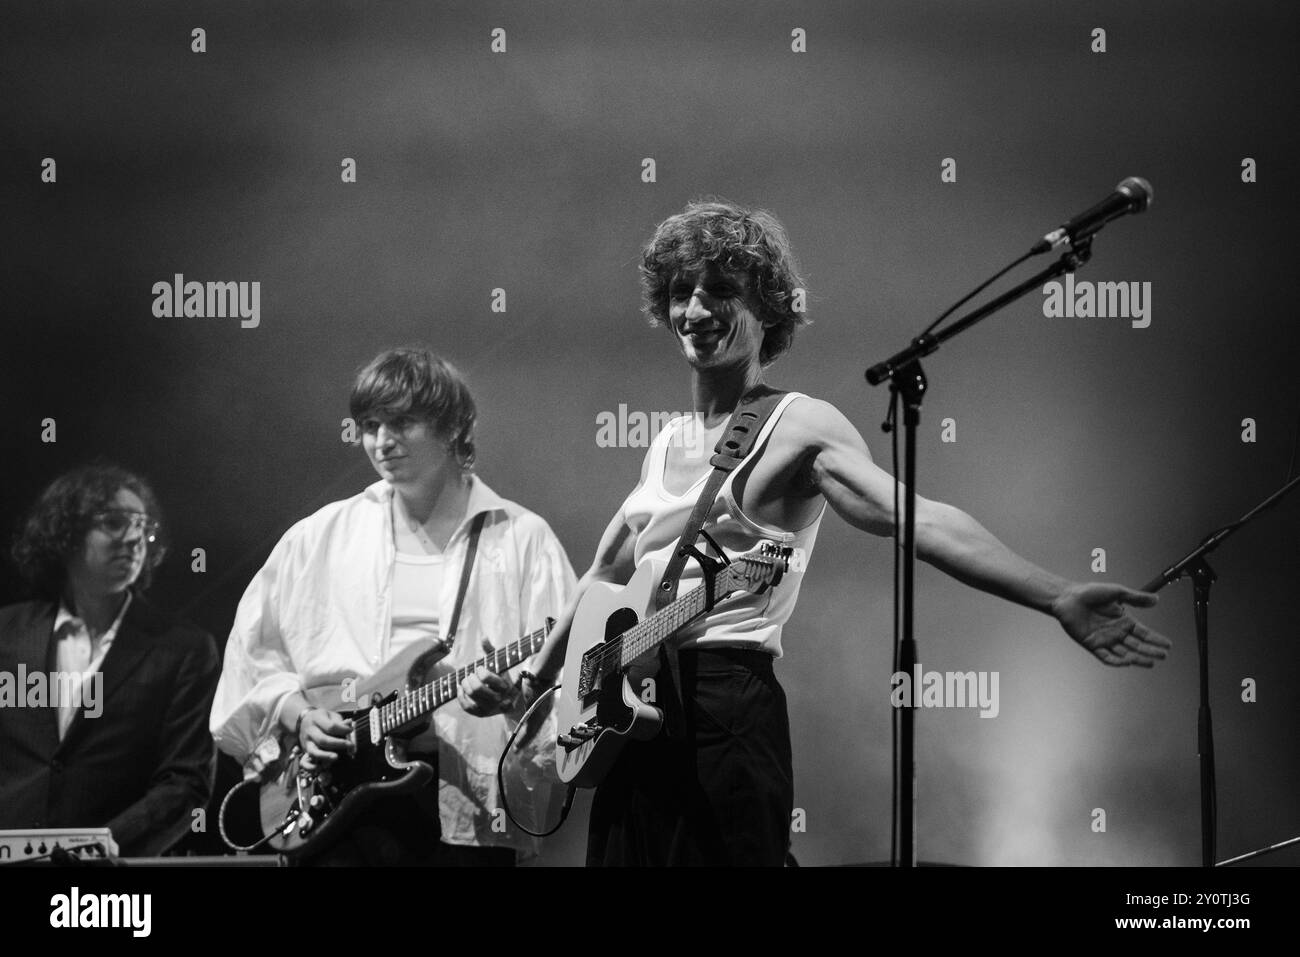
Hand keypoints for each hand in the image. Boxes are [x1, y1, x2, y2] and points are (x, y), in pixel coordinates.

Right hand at [297, 707, 354, 769]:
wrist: (304, 721)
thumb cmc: (322, 718)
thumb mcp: (331, 715)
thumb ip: (340, 722)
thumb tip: (350, 725)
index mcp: (316, 719)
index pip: (331, 726)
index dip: (343, 730)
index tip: (351, 730)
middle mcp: (310, 731)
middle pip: (323, 740)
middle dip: (338, 744)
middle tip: (350, 745)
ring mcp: (306, 742)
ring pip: (314, 751)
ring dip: (326, 756)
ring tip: (336, 757)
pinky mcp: (305, 751)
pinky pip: (304, 762)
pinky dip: (311, 766)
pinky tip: (322, 767)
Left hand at [458, 637, 519, 715]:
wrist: (510, 700)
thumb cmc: (503, 678)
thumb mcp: (500, 665)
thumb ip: (491, 651)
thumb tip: (483, 637)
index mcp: (505, 686)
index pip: (486, 677)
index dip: (480, 671)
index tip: (480, 668)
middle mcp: (498, 699)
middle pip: (476, 688)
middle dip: (470, 678)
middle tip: (471, 674)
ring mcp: (489, 708)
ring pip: (470, 695)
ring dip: (465, 684)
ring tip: (467, 679)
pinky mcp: (481, 713)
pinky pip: (466, 706)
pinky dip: (461, 695)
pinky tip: (461, 687)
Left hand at [1051, 582, 1171, 666]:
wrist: (1068, 597)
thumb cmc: (1090, 593)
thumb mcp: (1116, 593)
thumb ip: (1136, 598)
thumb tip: (1156, 599)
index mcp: (1124, 621)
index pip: (1144, 633)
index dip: (1156, 640)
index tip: (1168, 645)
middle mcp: (1116, 632)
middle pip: (1137, 645)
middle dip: (1151, 651)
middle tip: (1163, 655)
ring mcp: (1105, 640)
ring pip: (1125, 653)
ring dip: (1138, 659)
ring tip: (1150, 662)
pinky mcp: (1093, 645)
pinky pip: (1107, 657)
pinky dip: (1117, 661)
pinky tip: (1128, 662)